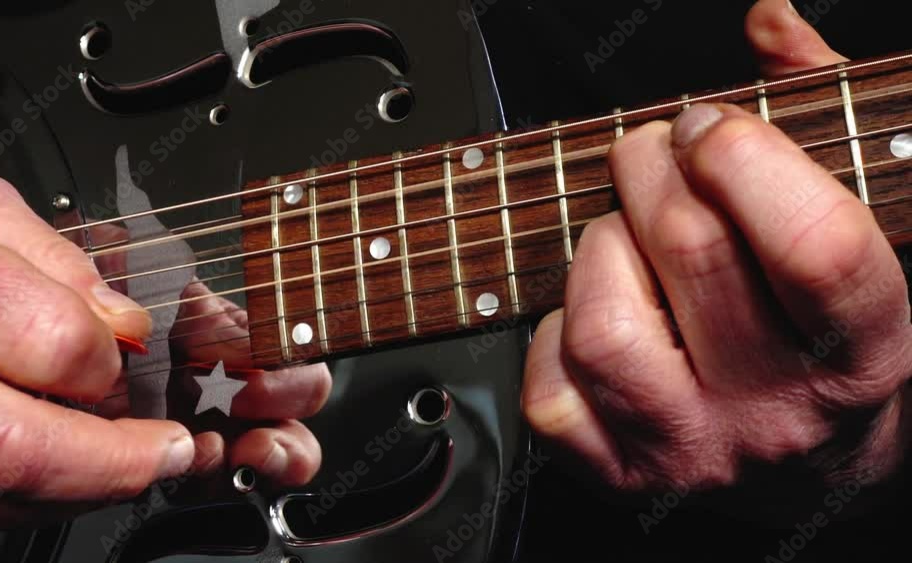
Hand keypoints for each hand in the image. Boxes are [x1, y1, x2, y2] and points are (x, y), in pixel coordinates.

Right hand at [0, 152, 330, 529]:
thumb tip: (123, 323)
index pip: (54, 344)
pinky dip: (36, 496)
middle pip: (23, 445)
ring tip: (144, 463)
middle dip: (123, 460)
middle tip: (176, 449)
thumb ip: (55, 263)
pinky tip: (81, 472)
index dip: (112, 358)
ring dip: (90, 488)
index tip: (132, 348)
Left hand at [522, 0, 910, 513]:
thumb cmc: (823, 329)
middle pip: (691, 253)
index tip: (706, 127)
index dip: (743, 157)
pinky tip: (595, 313)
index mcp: (863, 348)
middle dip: (649, 167)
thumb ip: (821, 114)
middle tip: (649, 153)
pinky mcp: (619, 474)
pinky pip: (551, 386)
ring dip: (598, 249)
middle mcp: (779, 411)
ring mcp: (692, 450)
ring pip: (604, 324)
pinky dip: (553, 330)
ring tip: (625, 239)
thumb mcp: (861, 225)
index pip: (812, 245)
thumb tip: (767, 20)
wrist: (809, 469)